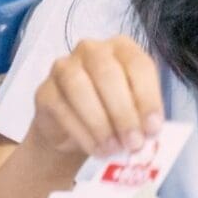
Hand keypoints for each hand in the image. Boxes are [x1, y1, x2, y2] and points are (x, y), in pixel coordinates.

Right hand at [29, 36, 163, 157]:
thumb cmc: (112, 112)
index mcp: (122, 48)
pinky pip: (61, 109)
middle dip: (123, 112)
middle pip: (107, 73)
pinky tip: (97, 149)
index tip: (153, 129)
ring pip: (79, 87)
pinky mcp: (45, 91)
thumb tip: (148, 134)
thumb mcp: (134, 111)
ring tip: (114, 148)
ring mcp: (64, 67)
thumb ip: (143, 117)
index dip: (148, 97)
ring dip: (100, 122)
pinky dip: (82, 133)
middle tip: (134, 143)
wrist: (74, 129)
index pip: (137, 64)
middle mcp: (92, 50)